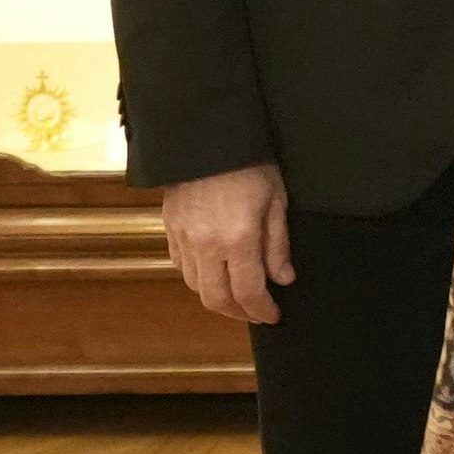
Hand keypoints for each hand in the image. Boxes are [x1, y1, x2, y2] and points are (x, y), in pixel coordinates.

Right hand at [160, 162, 292, 324]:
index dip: (261, 310)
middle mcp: (206, 245)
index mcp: (237, 239)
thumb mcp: (276, 200)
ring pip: (195, 286)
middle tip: (255, 313)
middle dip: (238, 313)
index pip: (248, 292)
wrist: (207, 137)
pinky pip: (180, 266)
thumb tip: (284, 278)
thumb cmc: (249, 163)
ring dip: (216, 298)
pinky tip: (214, 273)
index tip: (273, 316)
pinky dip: (198, 277)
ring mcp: (184, 238)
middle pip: (216, 299)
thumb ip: (278, 244)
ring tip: (237, 296)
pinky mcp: (170, 229)